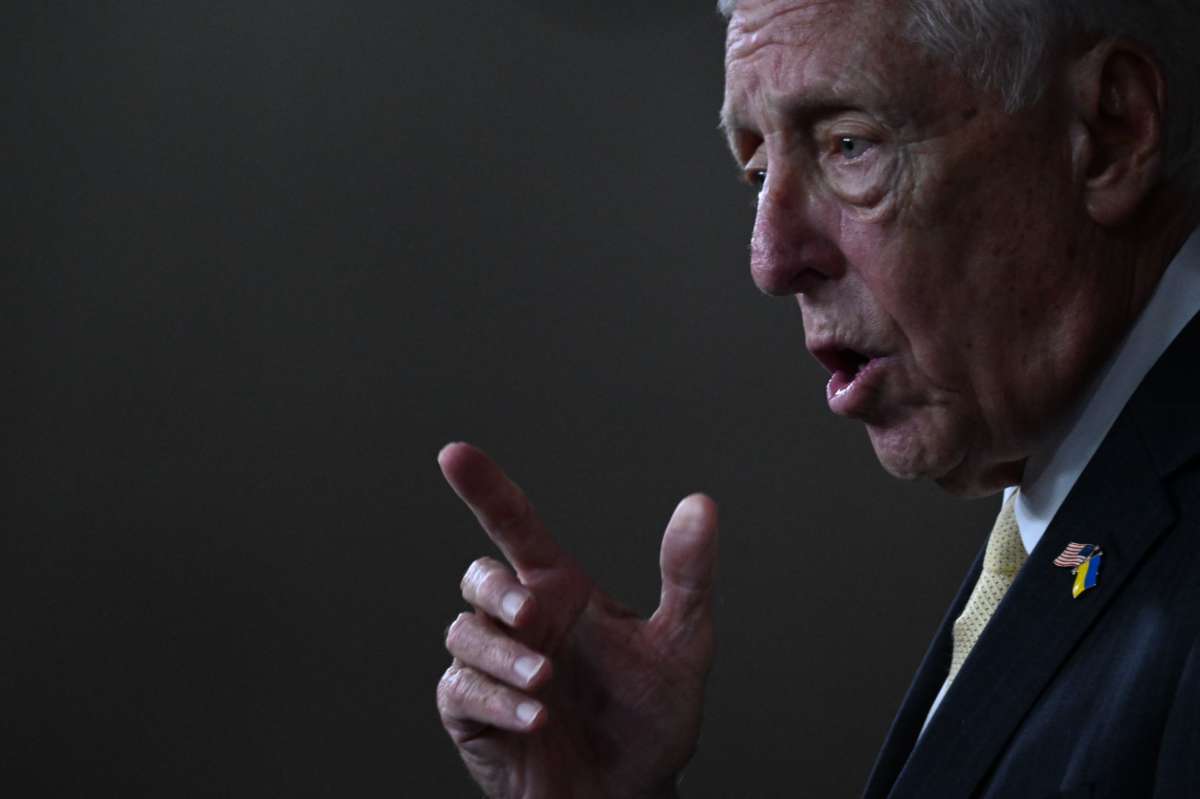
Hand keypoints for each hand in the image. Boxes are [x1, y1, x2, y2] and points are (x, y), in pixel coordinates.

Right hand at [435, 442, 717, 798]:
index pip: (515, 526)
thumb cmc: (652, 718)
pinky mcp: (474, 714)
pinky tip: (535, 720)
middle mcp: (524, 622)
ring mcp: (496, 667)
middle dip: (497, 590)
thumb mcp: (684, 645)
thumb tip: (701, 504)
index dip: (485, 488)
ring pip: (465, 633)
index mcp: (562, 591)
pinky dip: (496, 702)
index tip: (454, 453)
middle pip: (480, 576)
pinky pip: (461, 689)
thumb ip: (688, 575)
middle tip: (531, 614)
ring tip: (545, 687)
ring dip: (502, 656)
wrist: (631, 797)